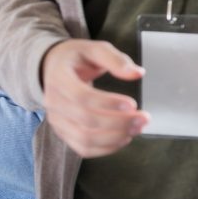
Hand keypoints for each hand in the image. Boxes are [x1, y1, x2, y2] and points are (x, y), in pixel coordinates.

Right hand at [41, 40, 148, 157]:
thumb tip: (138, 74)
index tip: (133, 104)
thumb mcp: (94, 49)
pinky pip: (83, 149)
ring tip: (137, 129)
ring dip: (115, 138)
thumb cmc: (77, 59)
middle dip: (119, 123)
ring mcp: (56, 120)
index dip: (108, 103)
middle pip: (86, 121)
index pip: (81, 96)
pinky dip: (106, 148)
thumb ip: (116, 60)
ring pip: (85, 139)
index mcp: (59, 78)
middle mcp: (53, 102)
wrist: (53, 69)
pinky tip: (124, 138)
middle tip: (144, 118)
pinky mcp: (63, 133)